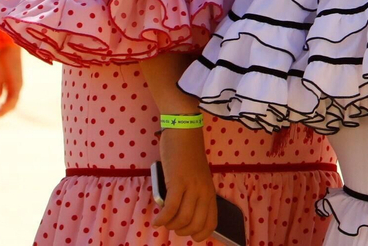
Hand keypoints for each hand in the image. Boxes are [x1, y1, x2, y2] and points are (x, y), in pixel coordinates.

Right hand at [0, 46, 21, 118]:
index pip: (11, 101)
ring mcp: (18, 85)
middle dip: (3, 112)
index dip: (3, 108)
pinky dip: (6, 106)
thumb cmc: (4, 59)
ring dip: (3, 111)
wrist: (8, 48)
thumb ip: (0, 87)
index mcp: (14, 85)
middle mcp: (18, 87)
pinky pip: (13, 98)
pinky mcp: (16, 83)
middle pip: (13, 105)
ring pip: (13, 104)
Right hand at [153, 127, 216, 241]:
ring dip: (170, 225)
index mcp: (210, 192)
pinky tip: (156, 220)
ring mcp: (192, 187)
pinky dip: (162, 219)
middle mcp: (204, 191)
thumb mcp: (196, 178)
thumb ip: (193, 196)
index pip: (211, 223)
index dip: (200, 235)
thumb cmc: (187, 155)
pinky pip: (170, 209)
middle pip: (196, 225)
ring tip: (163, 220)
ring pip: (183, 219)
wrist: (184, 132)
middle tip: (172, 226)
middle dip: (182, 231)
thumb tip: (181, 217)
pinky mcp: (178, 182)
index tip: (187, 234)